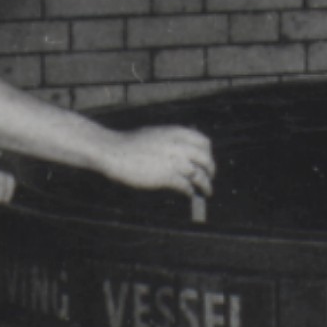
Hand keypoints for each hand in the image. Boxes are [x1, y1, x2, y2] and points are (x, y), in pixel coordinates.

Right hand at [101, 125, 216, 202]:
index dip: (208, 153)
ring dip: (205, 184)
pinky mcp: (167, 177)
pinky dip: (189, 191)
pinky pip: (186, 186)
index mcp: (177, 132)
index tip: (206, 160)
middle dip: (211, 170)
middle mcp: (180, 146)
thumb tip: (182, 151)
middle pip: (206, 159)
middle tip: (210, 177)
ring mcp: (175, 162)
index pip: (204, 142)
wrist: (115, 151)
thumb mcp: (156, 134)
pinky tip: (189, 194)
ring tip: (207, 191)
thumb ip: (172, 141)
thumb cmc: (131, 143)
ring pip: (199, 175)